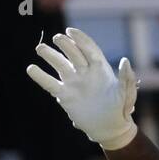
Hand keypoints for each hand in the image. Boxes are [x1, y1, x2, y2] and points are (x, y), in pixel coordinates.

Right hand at [27, 27, 137, 151]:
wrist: (108, 127)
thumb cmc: (120, 110)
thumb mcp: (127, 95)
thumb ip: (127, 79)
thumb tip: (125, 61)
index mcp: (100, 68)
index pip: (89, 48)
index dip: (80, 39)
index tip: (70, 32)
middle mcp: (85, 71)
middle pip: (73, 53)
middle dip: (65, 45)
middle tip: (56, 39)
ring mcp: (74, 82)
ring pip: (60, 65)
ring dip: (50, 55)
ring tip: (40, 48)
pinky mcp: (65, 96)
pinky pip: (50, 84)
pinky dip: (41, 77)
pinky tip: (31, 69)